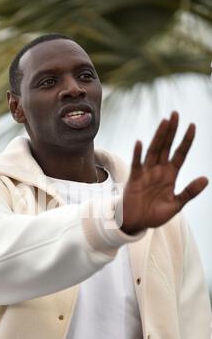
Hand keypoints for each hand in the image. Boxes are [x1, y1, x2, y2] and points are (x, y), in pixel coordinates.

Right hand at [121, 111, 208, 234]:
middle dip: (171, 131)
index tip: (192, 126)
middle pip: (166, 147)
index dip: (186, 141)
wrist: (136, 223)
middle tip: (176, 114)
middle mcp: (158, 170)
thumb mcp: (176, 205)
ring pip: (153, 151)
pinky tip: (140, 143)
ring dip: (159, 136)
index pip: (180, 154)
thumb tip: (206, 178)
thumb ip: (189, 192)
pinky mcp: (134, 179)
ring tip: (164, 122)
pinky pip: (136, 165)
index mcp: (170, 175)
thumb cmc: (154, 214)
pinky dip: (138, 154)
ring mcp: (146, 173)